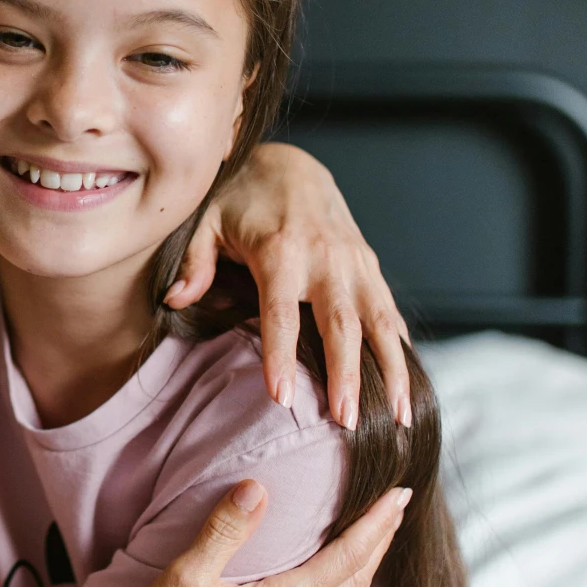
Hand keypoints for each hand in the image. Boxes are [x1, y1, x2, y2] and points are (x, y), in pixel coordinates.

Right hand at [96, 478, 409, 586]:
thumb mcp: (188, 574)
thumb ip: (227, 528)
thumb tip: (257, 487)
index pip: (349, 557)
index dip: (379, 524)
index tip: (401, 496)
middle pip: (354, 585)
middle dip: (377, 545)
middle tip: (394, 512)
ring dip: (353, 580)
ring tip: (362, 552)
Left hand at [167, 141, 410, 429]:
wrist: (290, 164)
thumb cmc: (241, 198)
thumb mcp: (206, 219)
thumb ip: (194, 262)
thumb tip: (177, 300)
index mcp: (282, 251)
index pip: (280, 313)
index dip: (280, 356)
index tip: (281, 397)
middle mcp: (327, 259)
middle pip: (341, 325)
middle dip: (347, 375)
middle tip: (347, 421)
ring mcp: (355, 263)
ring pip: (380, 322)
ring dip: (393, 371)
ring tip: (400, 417)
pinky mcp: (370, 267)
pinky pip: (391, 312)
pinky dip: (402, 349)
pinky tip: (409, 386)